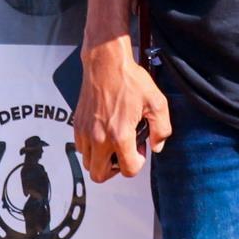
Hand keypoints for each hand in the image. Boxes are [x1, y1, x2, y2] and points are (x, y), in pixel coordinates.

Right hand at [73, 37, 171, 181]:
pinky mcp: (77, 125)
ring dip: (101, 160)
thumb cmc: (129, 80)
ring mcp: (85, 132)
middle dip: (115, 170)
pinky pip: (81, 149)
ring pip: (88, 164)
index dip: (138, 163)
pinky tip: (104, 133)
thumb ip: (162, 129)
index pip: (128, 169)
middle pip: (99, 175)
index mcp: (119, 134)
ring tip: (114, 143)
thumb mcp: (157, 102)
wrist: (106, 63)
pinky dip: (91, 148)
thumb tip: (157, 146)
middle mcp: (98, 137)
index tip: (140, 149)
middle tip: (124, 153)